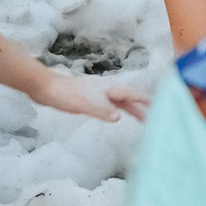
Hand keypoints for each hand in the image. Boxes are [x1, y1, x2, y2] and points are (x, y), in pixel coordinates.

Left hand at [35, 69, 149, 121]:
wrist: (46, 88)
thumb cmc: (65, 94)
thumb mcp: (84, 104)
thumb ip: (102, 111)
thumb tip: (119, 117)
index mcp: (108, 90)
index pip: (131, 94)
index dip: (144, 100)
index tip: (158, 105)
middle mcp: (105, 90)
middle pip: (127, 98)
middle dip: (140, 107)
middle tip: (152, 117)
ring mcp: (97, 93)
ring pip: (119, 101)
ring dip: (130, 108)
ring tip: (139, 117)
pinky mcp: (89, 98)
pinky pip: (109, 104)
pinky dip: (117, 109)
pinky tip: (114, 114)